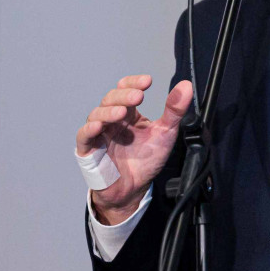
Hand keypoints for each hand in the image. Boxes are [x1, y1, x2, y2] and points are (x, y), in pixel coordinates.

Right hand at [77, 75, 193, 223]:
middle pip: (111, 99)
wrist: (134, 189)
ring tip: (122, 112)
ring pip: (97, 114)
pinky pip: (83, 136)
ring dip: (109, 111)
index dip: (134, 83)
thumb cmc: (146, 160)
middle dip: (124, 96)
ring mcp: (99, 133)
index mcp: (128, 113)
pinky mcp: (88, 150)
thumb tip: (186, 86)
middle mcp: (112, 120)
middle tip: (138, 96)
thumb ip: (174, 110)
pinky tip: (98, 126)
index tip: (147, 81)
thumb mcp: (165, 133)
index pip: (126, 89)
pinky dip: (89, 129)